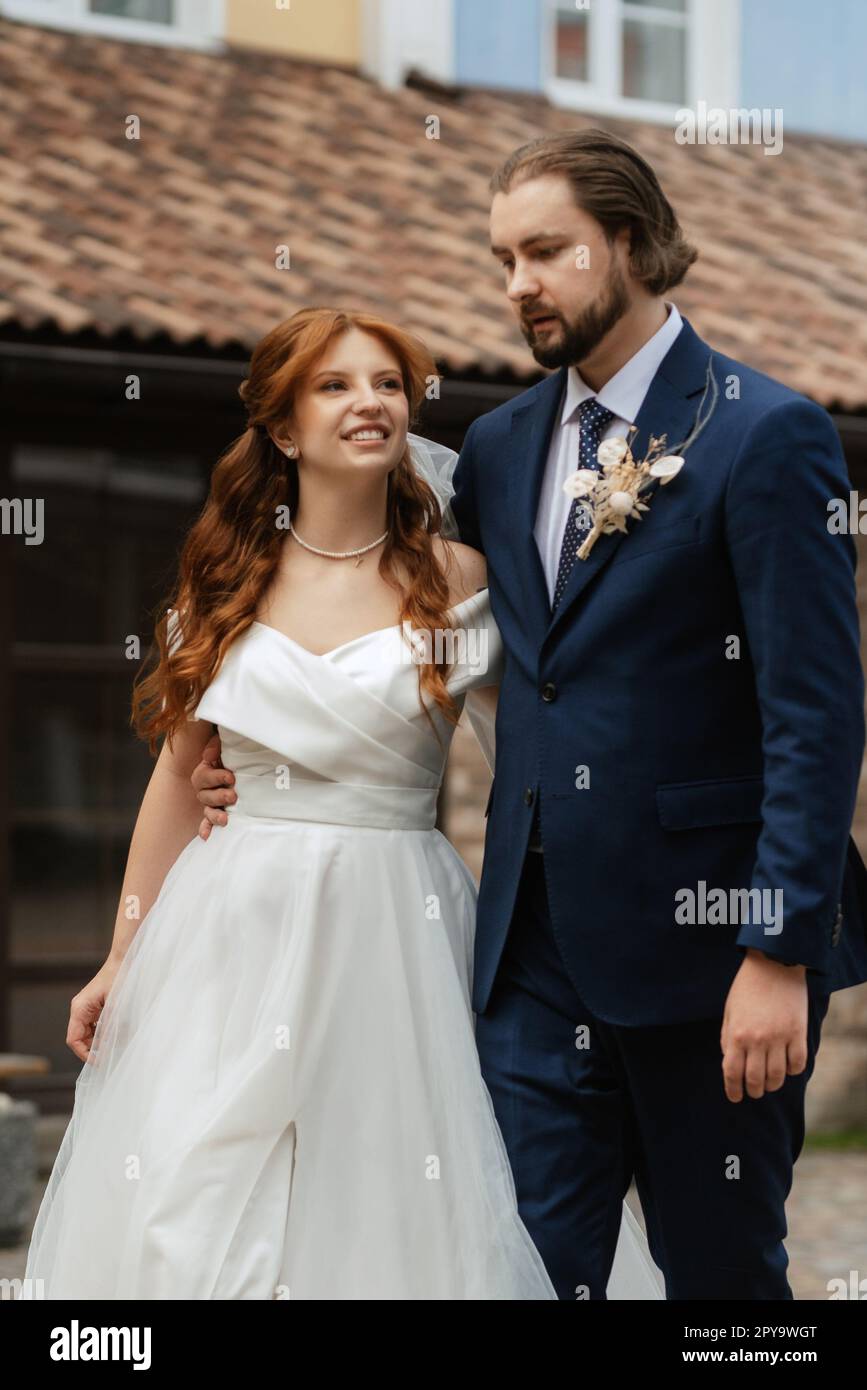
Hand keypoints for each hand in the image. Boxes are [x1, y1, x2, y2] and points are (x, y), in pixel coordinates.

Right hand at [67, 957, 122, 1063]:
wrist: (124, 959)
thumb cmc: (119, 978)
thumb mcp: (115, 1006)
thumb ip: (108, 1028)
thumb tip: (104, 1048)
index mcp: (79, 1009)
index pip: (74, 1039)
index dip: (84, 1054)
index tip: (98, 1062)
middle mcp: (79, 1009)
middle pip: (80, 1038)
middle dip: (93, 1049)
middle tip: (109, 1057)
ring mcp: (87, 1007)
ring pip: (88, 1032)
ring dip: (98, 1042)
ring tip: (113, 1047)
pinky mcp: (95, 1005)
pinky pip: (94, 1024)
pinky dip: (102, 1032)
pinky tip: (115, 1035)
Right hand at [191, 731, 235, 839]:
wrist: (245, 765)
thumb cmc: (233, 755)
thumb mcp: (225, 746)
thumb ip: (215, 746)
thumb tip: (209, 754)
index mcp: (204, 772)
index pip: (205, 776)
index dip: (216, 777)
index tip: (230, 776)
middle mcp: (205, 789)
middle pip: (206, 796)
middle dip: (219, 796)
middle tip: (233, 796)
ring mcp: (210, 803)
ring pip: (208, 810)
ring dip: (215, 815)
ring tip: (225, 819)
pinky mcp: (217, 812)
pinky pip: (208, 822)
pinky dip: (206, 829)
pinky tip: (207, 836)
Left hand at [720, 949, 807, 1101]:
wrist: (773, 964)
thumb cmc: (747, 987)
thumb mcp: (729, 1011)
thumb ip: (727, 1038)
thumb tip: (729, 1063)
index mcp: (737, 1034)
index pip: (732, 1073)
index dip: (732, 1090)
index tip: (735, 1097)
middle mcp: (758, 1040)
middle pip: (755, 1080)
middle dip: (753, 1091)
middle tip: (754, 1092)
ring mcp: (780, 1038)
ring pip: (777, 1076)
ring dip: (772, 1085)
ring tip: (770, 1083)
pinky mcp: (798, 1033)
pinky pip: (798, 1064)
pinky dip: (793, 1071)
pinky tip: (787, 1068)